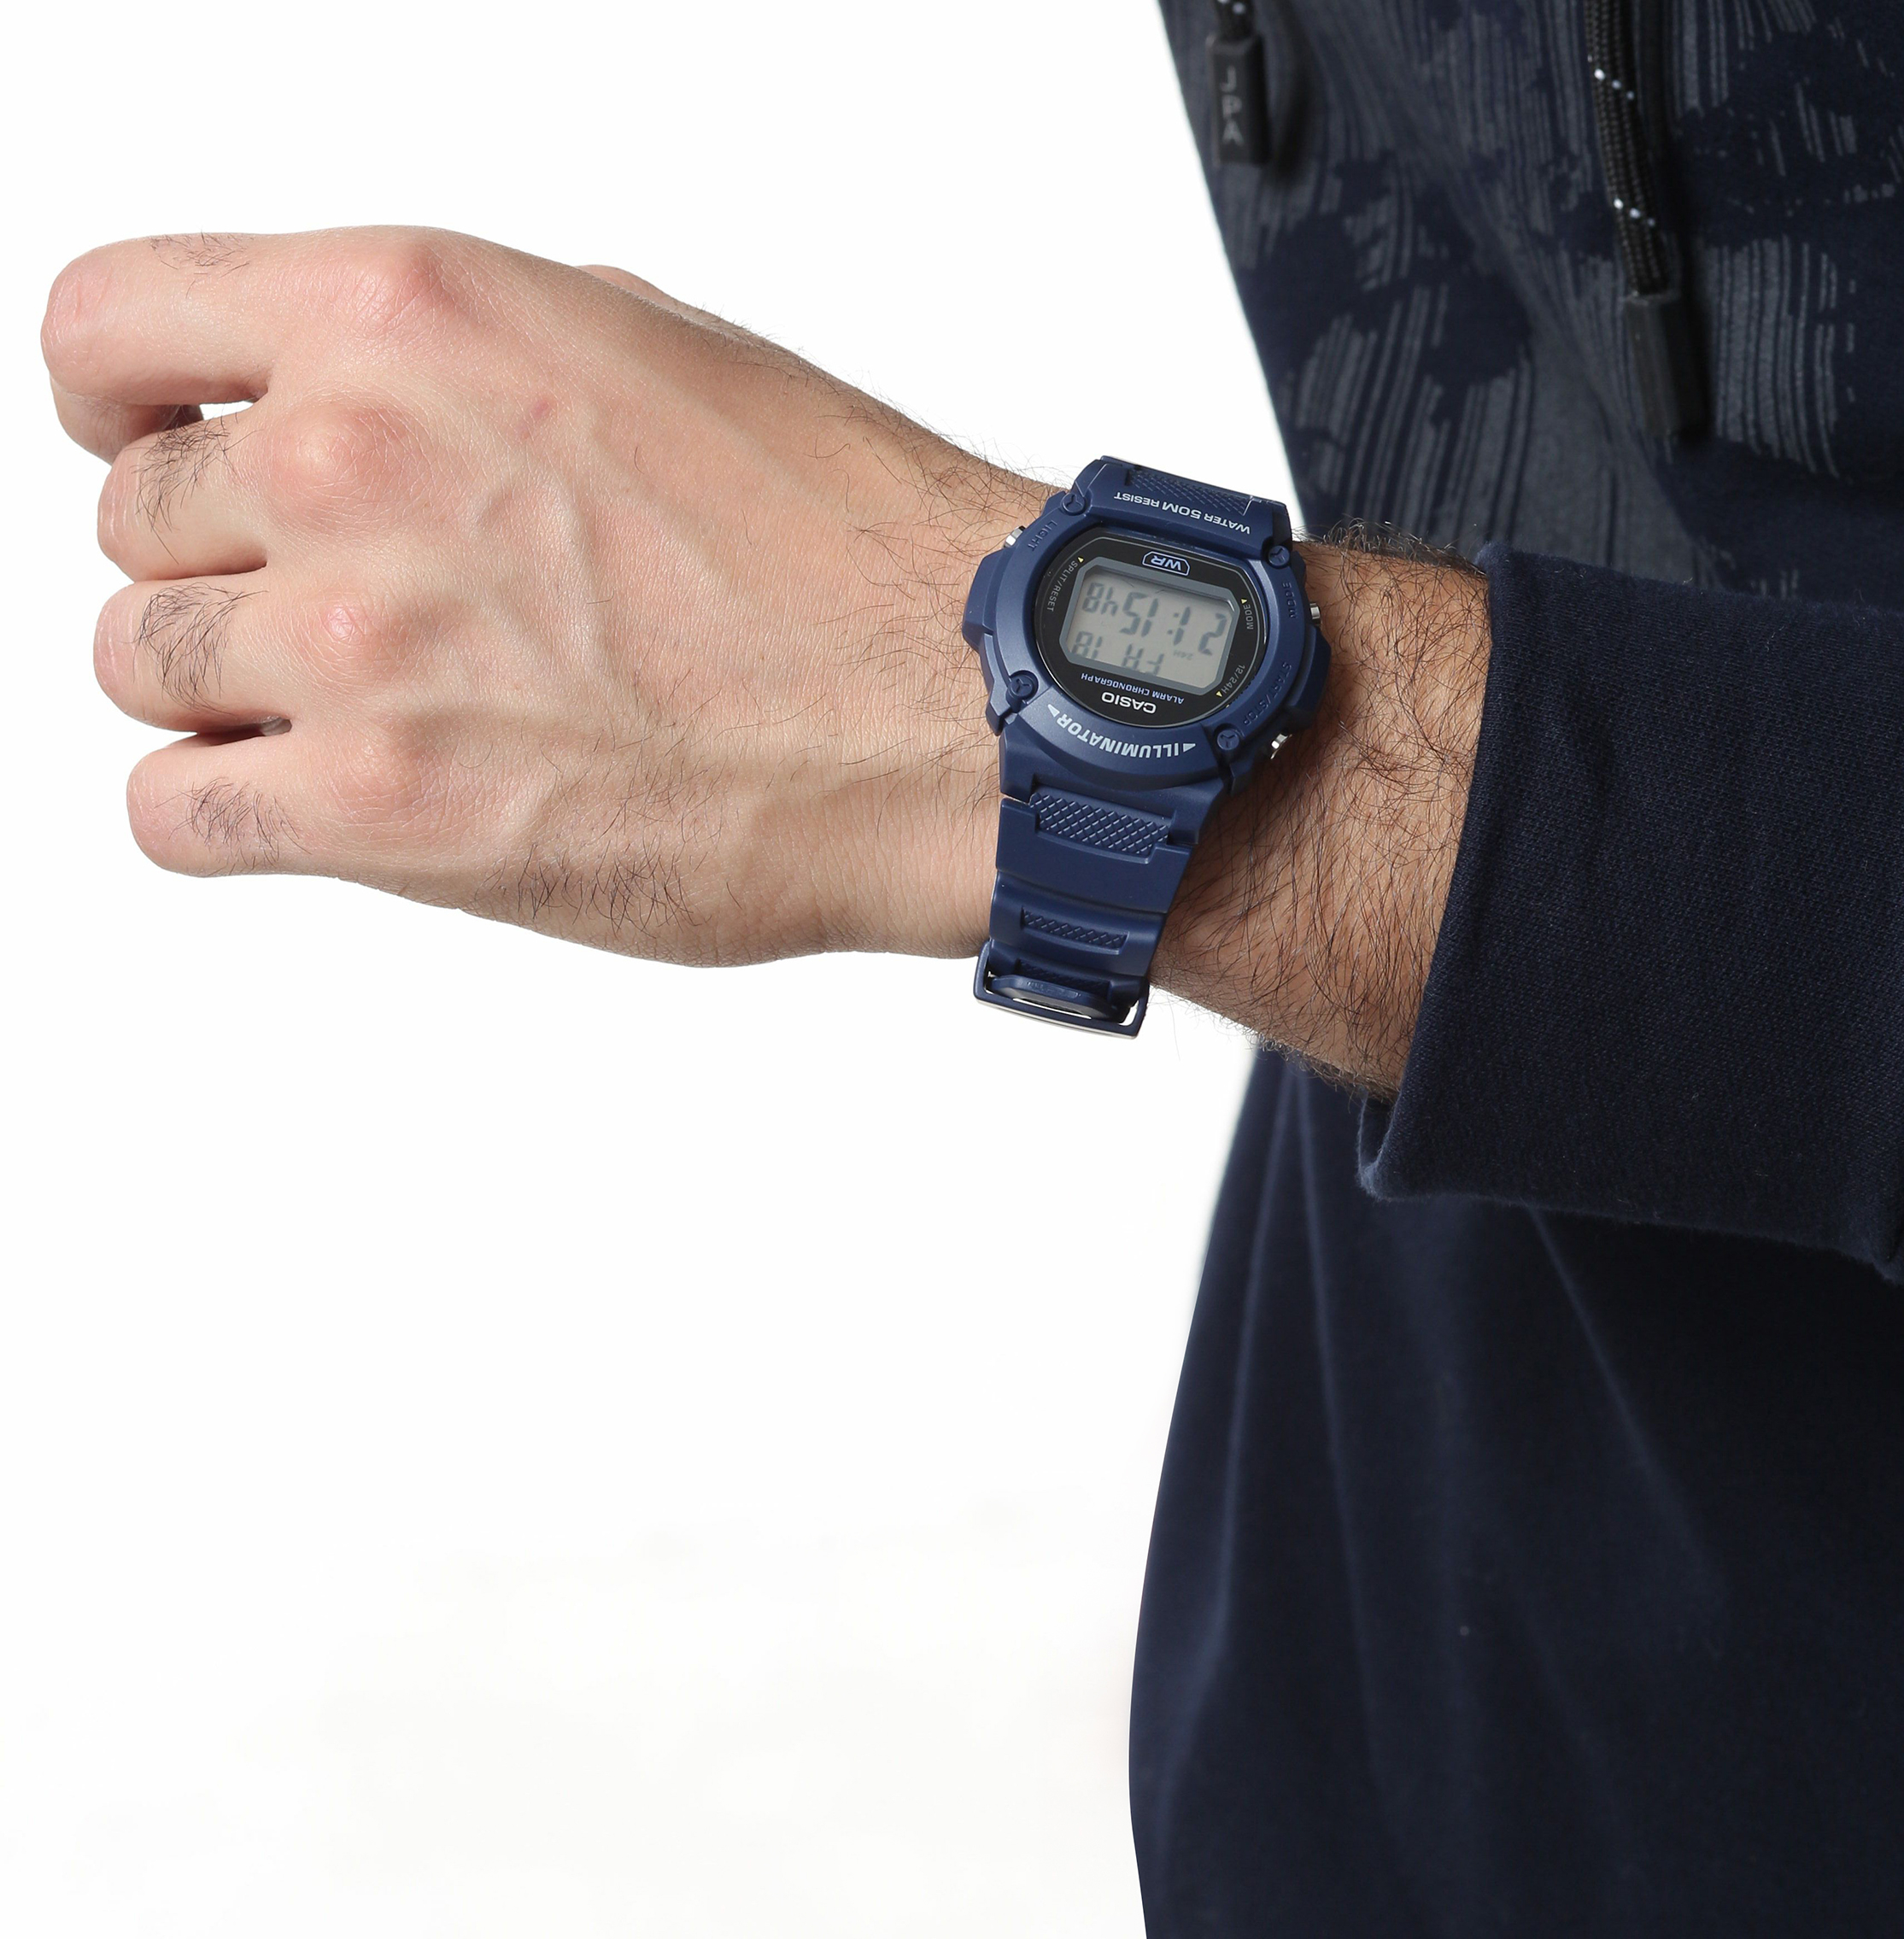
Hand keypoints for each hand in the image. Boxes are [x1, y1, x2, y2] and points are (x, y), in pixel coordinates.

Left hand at [43, 227, 1031, 963]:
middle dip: (225, 568)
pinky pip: (174, 813)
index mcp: (406, 313)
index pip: (112, 327)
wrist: (946, 712)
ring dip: (229, 690)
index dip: (116, 400)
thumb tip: (362, 394)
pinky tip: (313, 802)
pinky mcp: (380, 811)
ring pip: (141, 665)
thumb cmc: (842, 549)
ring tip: (357, 713)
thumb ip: (455, 356)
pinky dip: (222, 811)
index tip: (142, 443)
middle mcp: (353, 458)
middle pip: (136, 522)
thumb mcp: (642, 349)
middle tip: (339, 614)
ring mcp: (355, 641)